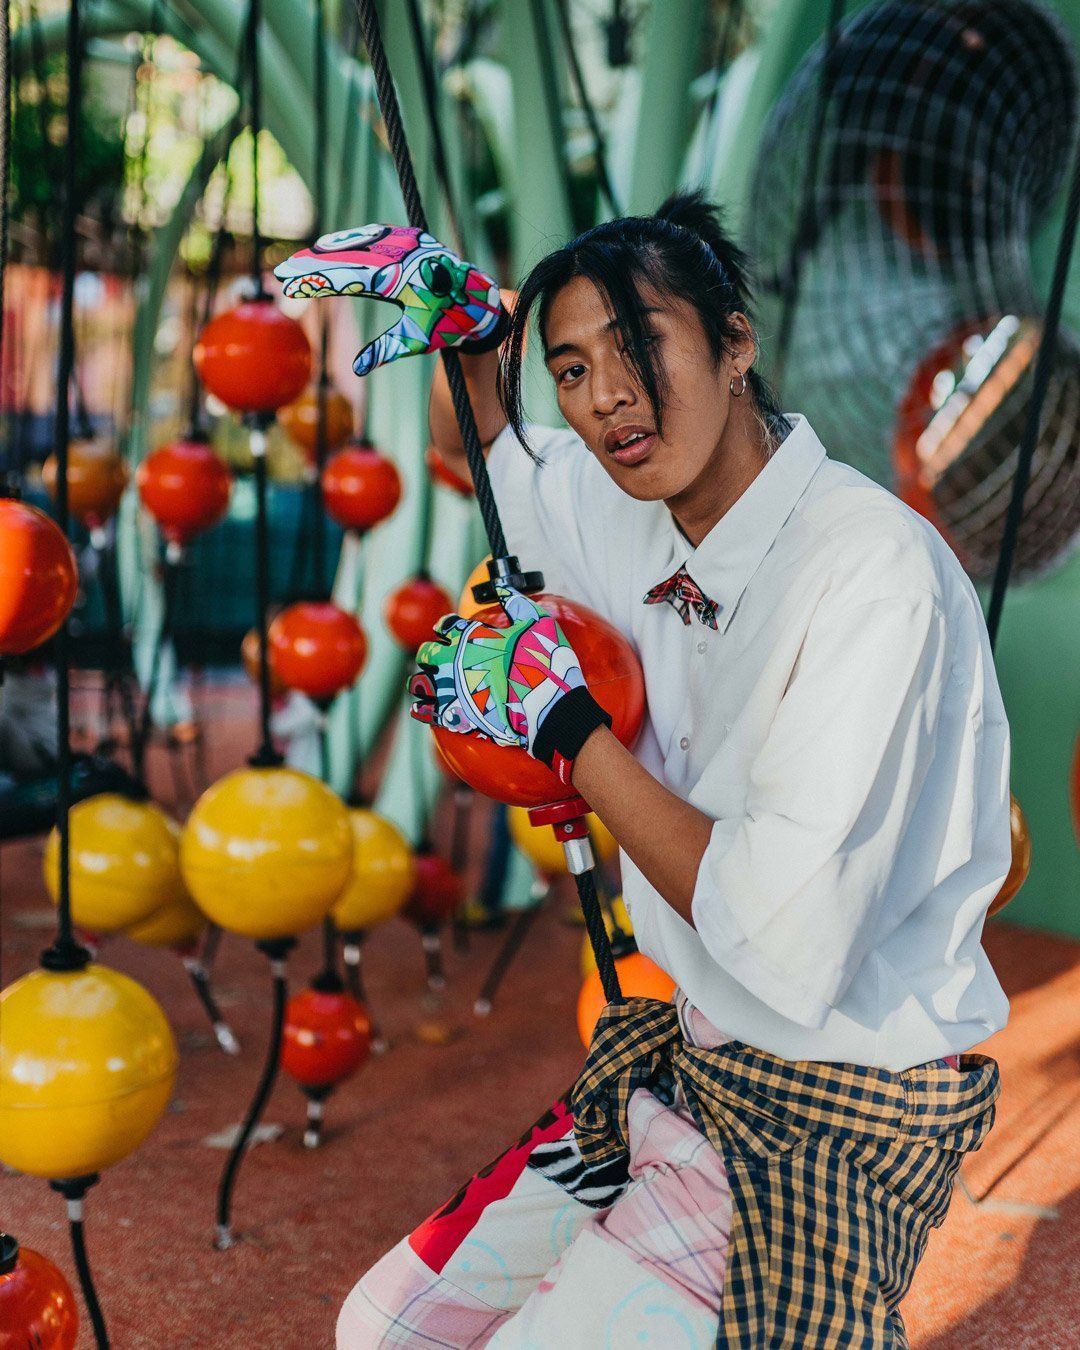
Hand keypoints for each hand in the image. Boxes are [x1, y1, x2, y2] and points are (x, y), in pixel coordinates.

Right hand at [274, 224, 504, 376]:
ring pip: (358, 243)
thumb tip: (356, 369)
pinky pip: (373, 237)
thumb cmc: (449, 325)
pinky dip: (350, 242)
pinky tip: (328, 249)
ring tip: (299, 262)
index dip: (318, 280)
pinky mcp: (411, 236)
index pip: (349, 277)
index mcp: (402, 280)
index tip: (293, 284)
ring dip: (327, 251)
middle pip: (347, 256)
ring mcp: (408, 241)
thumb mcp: (417, 341)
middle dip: (313, 264)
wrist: (480, 298)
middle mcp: (403, 254)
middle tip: (282, 273)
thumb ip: (386, 350)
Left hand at [409, 584, 592, 761]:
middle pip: (425, 653)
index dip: (446, 628)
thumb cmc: (542, 662)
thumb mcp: (536, 621)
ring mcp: (450, 689)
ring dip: (422, 682)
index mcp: (470, 637)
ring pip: (418, 683)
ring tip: (429, 685)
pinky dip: (422, 708)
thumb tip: (502, 587)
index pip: (445, 626)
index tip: (448, 632)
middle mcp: (453, 660)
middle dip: (430, 655)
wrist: (546, 706)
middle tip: (437, 661)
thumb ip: (515, 602)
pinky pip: (423, 711)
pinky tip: (426, 708)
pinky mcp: (452, 715)